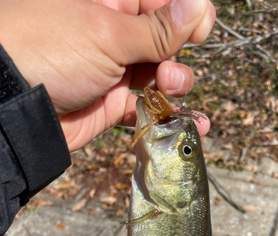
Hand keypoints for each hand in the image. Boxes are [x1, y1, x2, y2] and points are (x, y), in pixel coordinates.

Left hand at [0, 0, 214, 150]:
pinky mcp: (112, 103)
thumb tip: (199, 6)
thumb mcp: (107, 33)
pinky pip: (148, 108)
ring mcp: (114, 69)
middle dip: (176, 55)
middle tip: (168, 72)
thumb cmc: (51, 51)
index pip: (161, 1)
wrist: (15, 107)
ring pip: (160, 75)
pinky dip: (168, 116)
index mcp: (111, 2)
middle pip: (165, 39)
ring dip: (175, 84)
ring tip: (168, 90)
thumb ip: (157, 29)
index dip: (186, 13)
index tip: (201, 30)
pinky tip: (192, 123)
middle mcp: (114, 33)